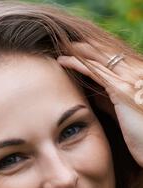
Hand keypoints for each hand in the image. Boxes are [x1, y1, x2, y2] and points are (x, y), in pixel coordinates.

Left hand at [57, 40, 142, 166]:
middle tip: (65, 44)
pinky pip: (95, 72)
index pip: (112, 58)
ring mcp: (129, 80)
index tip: (76, 50)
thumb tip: (93, 94)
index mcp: (136, 77)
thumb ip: (110, 101)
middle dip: (85, 47)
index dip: (93, 53)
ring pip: (99, 58)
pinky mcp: (120, 89)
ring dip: (78, 51)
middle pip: (105, 53)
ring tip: (61, 48)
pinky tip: (64, 61)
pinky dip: (77, 64)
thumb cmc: (140, 136)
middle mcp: (134, 74)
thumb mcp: (122, 113)